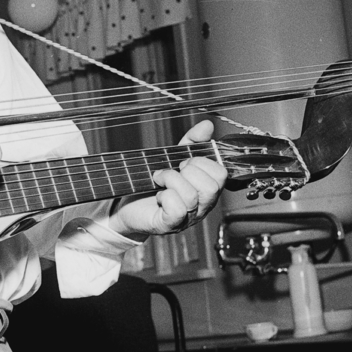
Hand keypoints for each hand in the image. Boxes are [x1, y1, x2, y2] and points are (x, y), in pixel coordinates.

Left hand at [108, 119, 225, 240]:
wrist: (129, 205)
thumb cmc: (154, 184)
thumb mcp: (174, 158)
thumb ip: (192, 142)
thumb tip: (207, 125)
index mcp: (207, 190)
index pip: (221, 174)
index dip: (203, 162)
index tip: (184, 162)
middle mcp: (202, 206)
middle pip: (211, 187)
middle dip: (188, 171)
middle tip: (173, 171)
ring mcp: (188, 218)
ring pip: (192, 196)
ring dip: (171, 180)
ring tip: (160, 180)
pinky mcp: (171, 225)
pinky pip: (177, 209)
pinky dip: (166, 197)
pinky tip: (159, 196)